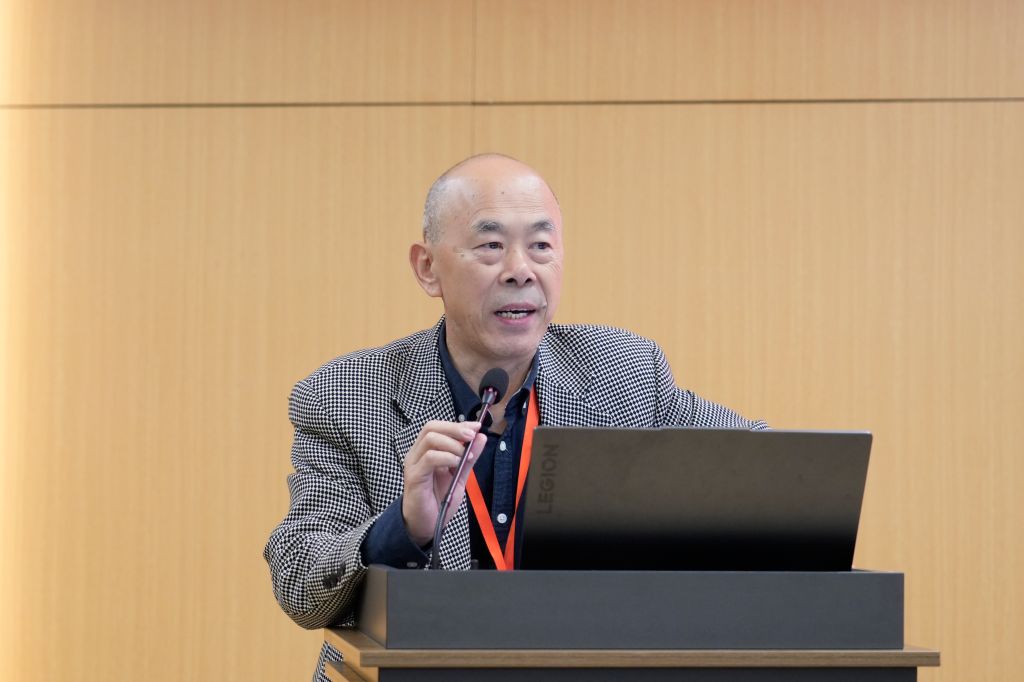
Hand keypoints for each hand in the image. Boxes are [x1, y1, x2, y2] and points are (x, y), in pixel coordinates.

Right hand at [402, 420, 486, 546]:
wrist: (426, 526)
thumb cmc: (439, 500)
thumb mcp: (459, 476)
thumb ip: (469, 457)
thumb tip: (481, 438)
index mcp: (426, 451)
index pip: (439, 427)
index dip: (458, 424)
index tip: (477, 427)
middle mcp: (417, 454)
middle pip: (431, 427)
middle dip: (455, 428)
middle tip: (471, 437)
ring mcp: (414, 464)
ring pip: (430, 439)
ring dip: (452, 443)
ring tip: (464, 456)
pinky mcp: (414, 477)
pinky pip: (430, 458)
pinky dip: (446, 457)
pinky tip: (456, 464)